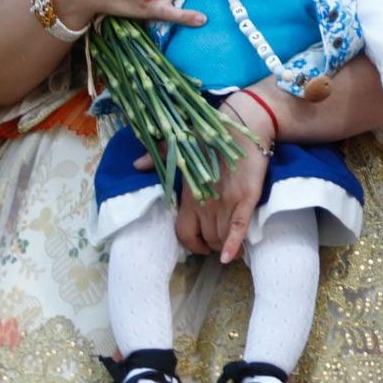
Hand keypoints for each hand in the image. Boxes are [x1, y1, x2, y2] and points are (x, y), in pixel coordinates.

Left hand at [173, 98, 273, 262]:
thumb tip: (136, 165)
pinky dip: (233, 246)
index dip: (192, 245)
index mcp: (188, 194)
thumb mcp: (180, 145)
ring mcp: (225, 202)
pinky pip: (238, 230)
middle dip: (212, 246)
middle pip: (206, 239)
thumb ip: (158, 157)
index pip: (184, 233)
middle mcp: (204, 203)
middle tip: (221, 244)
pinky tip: (232, 257)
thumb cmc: (211, 136)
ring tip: (232, 246)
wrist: (243, 126)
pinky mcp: (246, 199)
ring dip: (225, 246)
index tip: (200, 247)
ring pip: (221, 238)